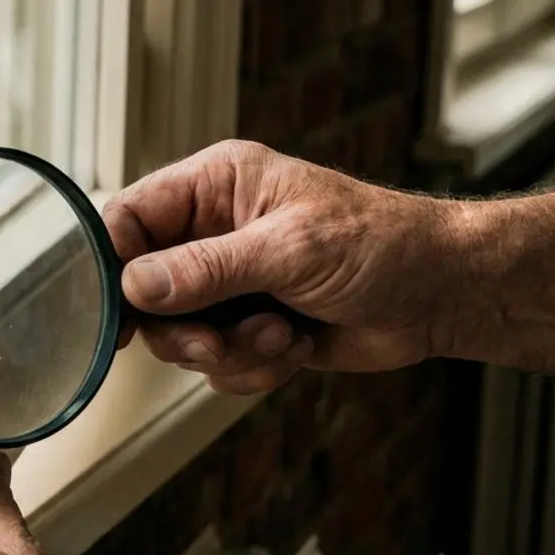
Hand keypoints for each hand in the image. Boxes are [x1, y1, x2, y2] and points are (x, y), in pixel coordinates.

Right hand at [101, 140, 459, 393]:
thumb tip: (135, 286)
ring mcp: (229, 283)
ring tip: (279, 337)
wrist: (443, 295)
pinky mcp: (248, 326)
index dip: (112, 266)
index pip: (129, 218)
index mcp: (215, 186)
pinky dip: (252, 368)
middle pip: (143, 291)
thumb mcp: (289, 250)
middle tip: (213, 341)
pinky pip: (215, 363)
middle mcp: (212, 232)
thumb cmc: (382, 245)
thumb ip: (207, 269)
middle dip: (181, 328)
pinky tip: (295, 347)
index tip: (116, 315)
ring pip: (178, 336)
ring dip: (227, 351)